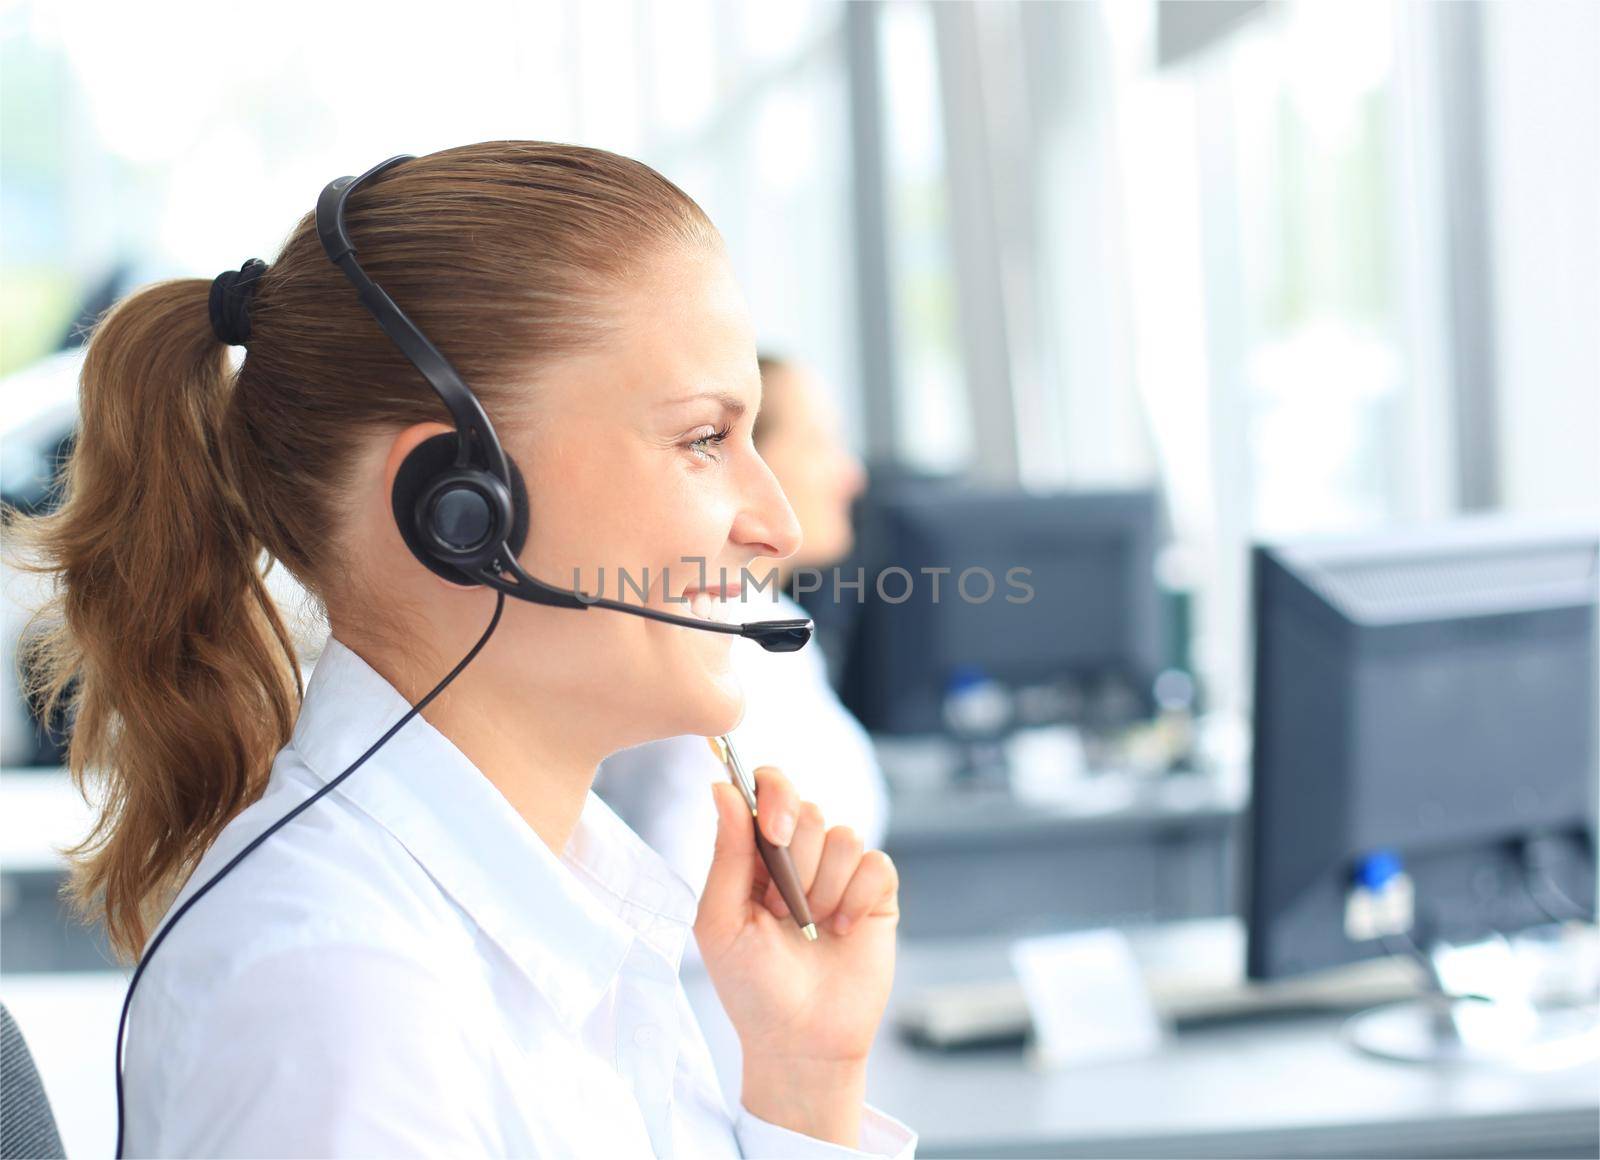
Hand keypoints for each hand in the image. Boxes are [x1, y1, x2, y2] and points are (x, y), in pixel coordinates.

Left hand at [693, 767, 899, 1144]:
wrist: (800, 1040)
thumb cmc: (750, 985)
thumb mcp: (720, 920)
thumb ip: (727, 852)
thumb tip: (722, 786)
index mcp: (755, 853)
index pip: (768, 787)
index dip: (775, 794)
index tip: (774, 834)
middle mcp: (799, 854)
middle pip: (809, 809)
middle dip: (795, 862)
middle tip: (780, 911)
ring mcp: (839, 873)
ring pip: (844, 836)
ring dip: (824, 887)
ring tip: (811, 928)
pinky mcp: (875, 894)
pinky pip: (877, 864)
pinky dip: (857, 898)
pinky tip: (842, 931)